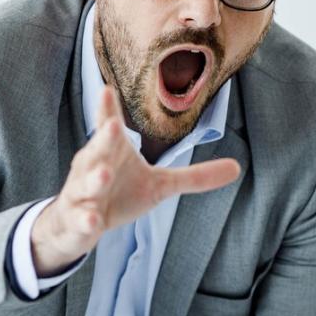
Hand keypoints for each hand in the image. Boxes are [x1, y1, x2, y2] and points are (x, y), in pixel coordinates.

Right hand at [31, 85, 240, 275]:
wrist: (78, 225)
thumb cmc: (120, 193)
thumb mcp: (160, 185)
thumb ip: (195, 177)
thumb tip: (238, 167)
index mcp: (113, 152)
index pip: (108, 126)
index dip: (108, 109)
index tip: (106, 90)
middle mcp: (94, 166)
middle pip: (98, 149)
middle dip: (103, 138)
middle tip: (112, 127)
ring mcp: (82, 192)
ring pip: (85, 184)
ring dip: (93, 180)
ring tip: (103, 176)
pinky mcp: (77, 218)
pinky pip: (80, 218)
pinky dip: (85, 219)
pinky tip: (93, 221)